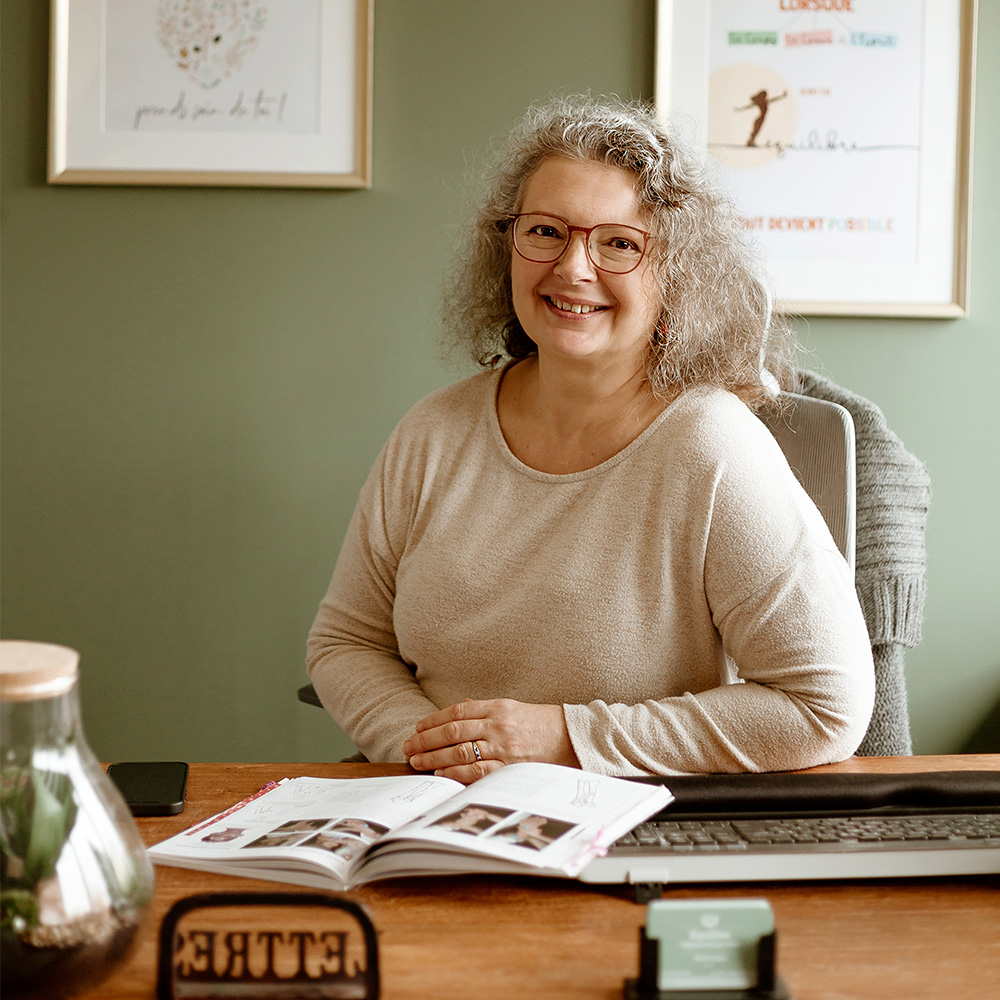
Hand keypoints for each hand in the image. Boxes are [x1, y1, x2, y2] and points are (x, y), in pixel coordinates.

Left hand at [401, 698, 579, 783]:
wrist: (573, 739)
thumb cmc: (542, 724)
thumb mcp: (513, 708)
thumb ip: (485, 710)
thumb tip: (458, 712)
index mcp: (498, 707)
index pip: (457, 712)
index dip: (433, 721)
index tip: (418, 729)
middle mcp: (498, 725)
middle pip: (452, 732)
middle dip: (426, 740)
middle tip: (408, 747)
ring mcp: (504, 748)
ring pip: (459, 751)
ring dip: (433, 756)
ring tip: (417, 761)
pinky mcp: (509, 768)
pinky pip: (476, 771)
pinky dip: (454, 771)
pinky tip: (440, 772)